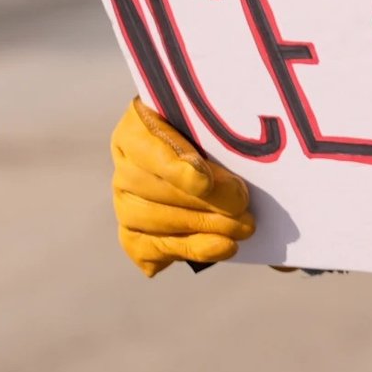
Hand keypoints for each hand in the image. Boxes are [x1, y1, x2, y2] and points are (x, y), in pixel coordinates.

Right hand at [110, 99, 254, 276]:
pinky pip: (151, 249)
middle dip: (204, 205)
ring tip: (242, 229)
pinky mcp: (134, 234)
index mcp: (138, 128)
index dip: (175, 169)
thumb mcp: (219, 121)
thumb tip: (236, 173)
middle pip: (156, 191)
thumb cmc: (220, 130)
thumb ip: (222, 133)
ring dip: (202, 229)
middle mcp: (126, 166)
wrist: (214, 154)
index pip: (149, 149)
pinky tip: (220, 248)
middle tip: (244, 210)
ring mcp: (126, 203)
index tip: (205, 182)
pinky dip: (188, 249)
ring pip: (154, 222)